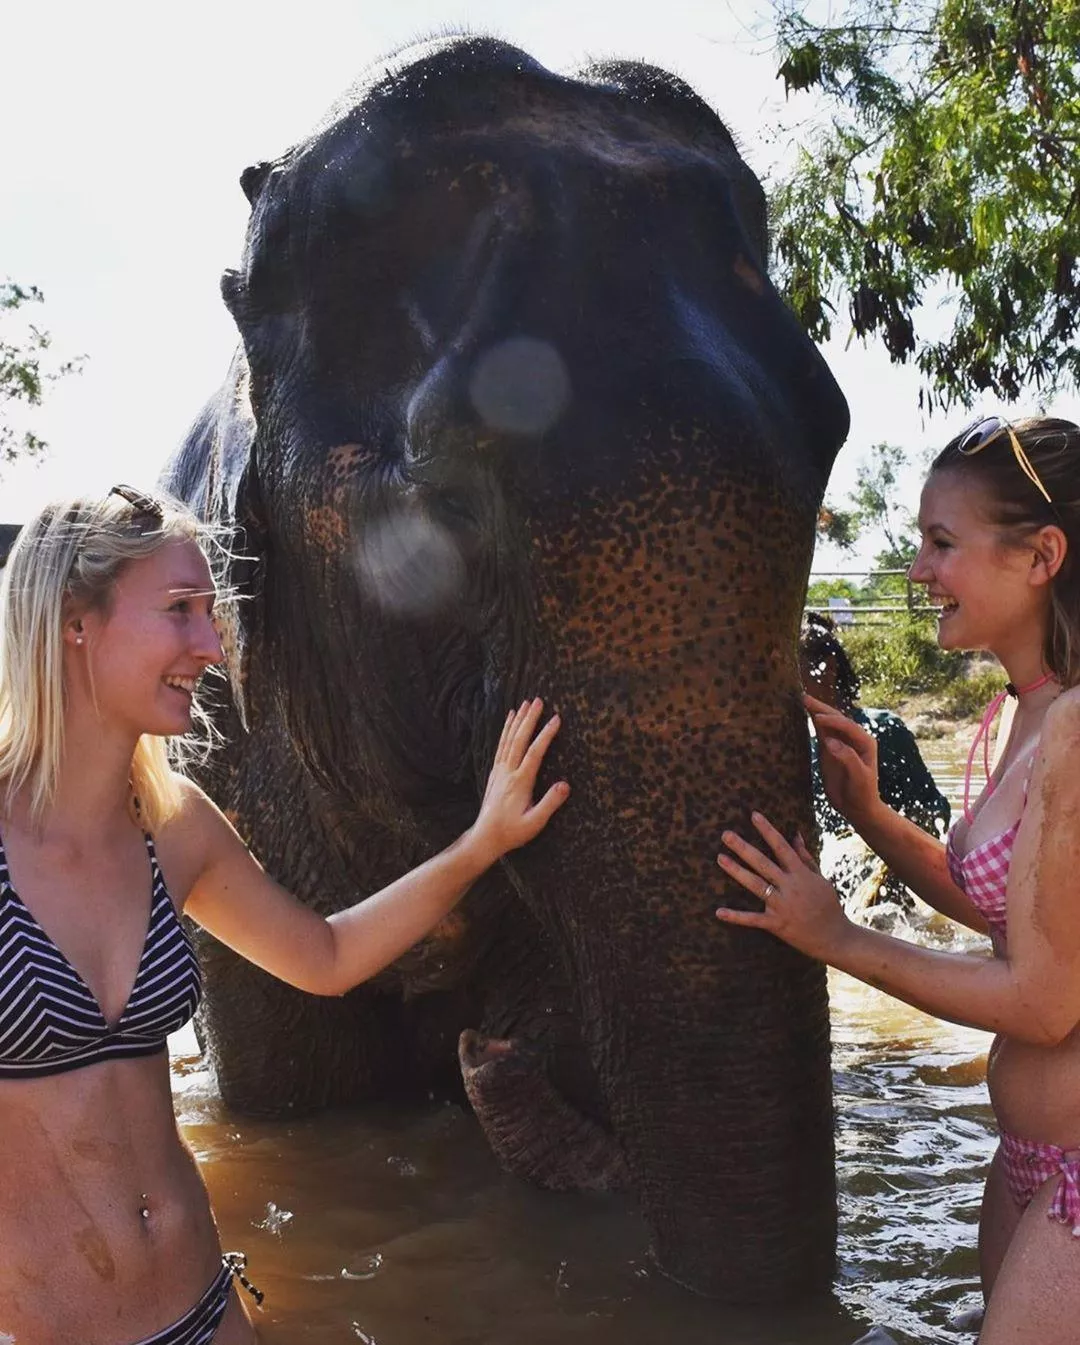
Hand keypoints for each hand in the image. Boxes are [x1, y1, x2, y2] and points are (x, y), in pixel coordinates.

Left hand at [471, 699, 569, 862]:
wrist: (485, 837)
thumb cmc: (512, 832)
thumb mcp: (534, 823)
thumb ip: (550, 804)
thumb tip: (565, 784)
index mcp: (520, 782)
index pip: (535, 753)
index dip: (545, 735)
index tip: (556, 718)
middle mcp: (508, 772)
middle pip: (519, 740)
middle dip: (530, 719)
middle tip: (539, 700)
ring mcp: (499, 771)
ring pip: (509, 739)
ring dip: (517, 720)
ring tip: (525, 703)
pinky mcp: (495, 772)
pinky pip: (501, 745)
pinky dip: (506, 730)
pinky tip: (510, 720)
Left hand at [715, 812, 851, 961]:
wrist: (835, 937)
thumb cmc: (828, 905)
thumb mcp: (820, 878)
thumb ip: (805, 857)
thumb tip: (795, 835)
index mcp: (801, 874)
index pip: (781, 847)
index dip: (768, 831)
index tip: (754, 815)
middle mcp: (790, 887)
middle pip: (763, 863)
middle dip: (743, 848)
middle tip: (725, 834)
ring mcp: (782, 906)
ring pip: (755, 885)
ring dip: (736, 871)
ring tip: (720, 858)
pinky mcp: (776, 924)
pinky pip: (753, 919)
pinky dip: (736, 917)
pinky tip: (719, 912)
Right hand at [804, 693, 880, 824]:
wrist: (858, 807)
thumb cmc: (862, 793)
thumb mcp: (859, 778)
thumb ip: (847, 758)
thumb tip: (830, 741)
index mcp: (865, 742)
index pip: (847, 725)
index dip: (831, 720)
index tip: (816, 717)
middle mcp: (854, 738)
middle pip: (837, 718)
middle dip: (821, 707)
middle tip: (804, 698)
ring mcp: (842, 742)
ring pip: (828, 722)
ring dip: (816, 710)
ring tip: (801, 700)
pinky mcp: (831, 749)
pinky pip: (821, 731)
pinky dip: (812, 721)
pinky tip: (803, 714)